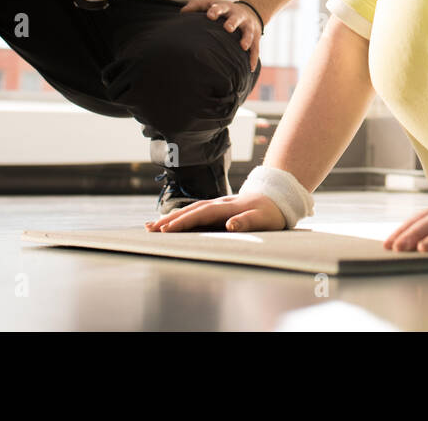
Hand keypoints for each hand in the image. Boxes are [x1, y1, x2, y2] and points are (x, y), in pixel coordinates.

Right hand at [145, 192, 285, 232]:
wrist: (277, 198)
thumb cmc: (271, 212)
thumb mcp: (263, 218)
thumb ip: (247, 221)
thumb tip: (230, 224)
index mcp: (228, 207)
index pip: (201, 214)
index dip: (184, 221)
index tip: (166, 229)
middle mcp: (219, 204)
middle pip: (191, 210)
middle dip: (169, 220)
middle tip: (149, 230)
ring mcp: (217, 205)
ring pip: (190, 210)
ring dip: (171, 218)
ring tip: (152, 226)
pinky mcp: (217, 209)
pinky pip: (195, 212)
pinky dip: (180, 217)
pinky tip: (169, 223)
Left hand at [179, 0, 261, 71]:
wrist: (250, 12)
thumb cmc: (224, 11)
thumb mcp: (212, 4)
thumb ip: (197, 6)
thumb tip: (182, 12)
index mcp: (226, 8)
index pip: (220, 7)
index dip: (216, 11)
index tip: (210, 15)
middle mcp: (238, 16)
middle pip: (236, 18)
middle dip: (232, 23)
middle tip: (228, 28)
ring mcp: (248, 26)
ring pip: (248, 32)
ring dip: (246, 38)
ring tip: (243, 47)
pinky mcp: (256, 36)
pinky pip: (256, 47)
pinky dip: (254, 57)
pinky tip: (250, 68)